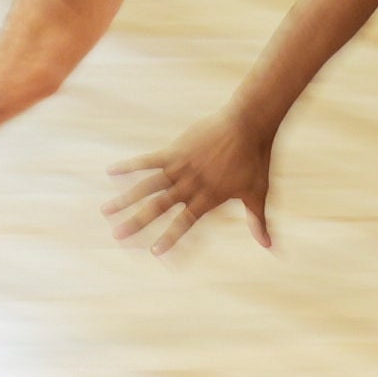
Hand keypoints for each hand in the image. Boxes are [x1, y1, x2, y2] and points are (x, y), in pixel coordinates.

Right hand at [106, 112, 276, 252]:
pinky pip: (148, 160)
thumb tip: (271, 247)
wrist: (248, 124)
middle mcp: (191, 185)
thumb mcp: (258, 192)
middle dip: (137, 223)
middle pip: (159, 207)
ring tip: (106, 210)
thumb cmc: (256, 160)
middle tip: (118, 235)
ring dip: (126, 199)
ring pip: (148, 186)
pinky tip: (111, 172)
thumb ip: (258, 221)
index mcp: (209, 199)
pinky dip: (130, 167)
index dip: (170, 238)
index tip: (154, 252)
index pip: (186, 223)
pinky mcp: (175, 150)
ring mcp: (181, 167)